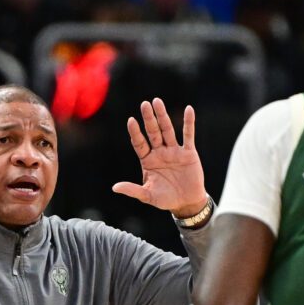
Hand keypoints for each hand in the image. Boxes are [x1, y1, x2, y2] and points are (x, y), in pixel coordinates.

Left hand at [112, 98, 206, 215]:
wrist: (186, 203)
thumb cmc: (166, 199)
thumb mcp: (148, 195)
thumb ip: (133, 190)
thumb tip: (115, 187)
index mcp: (148, 161)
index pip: (139, 143)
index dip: (135, 133)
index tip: (131, 120)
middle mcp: (160, 152)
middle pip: (153, 132)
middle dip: (149, 119)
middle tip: (144, 104)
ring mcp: (174, 151)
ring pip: (168, 130)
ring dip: (163, 116)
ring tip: (157, 102)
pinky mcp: (188, 153)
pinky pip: (188, 135)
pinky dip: (189, 123)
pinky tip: (188, 110)